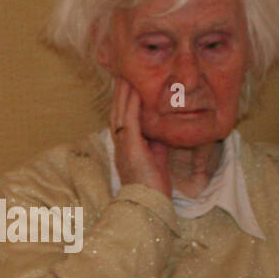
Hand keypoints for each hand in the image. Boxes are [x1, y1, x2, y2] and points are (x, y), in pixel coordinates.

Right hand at [110, 76, 170, 197]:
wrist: (150, 204)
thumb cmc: (153, 186)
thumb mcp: (156, 158)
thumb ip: (156, 143)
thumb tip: (161, 130)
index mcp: (125, 147)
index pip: (122, 119)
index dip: (123, 102)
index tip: (127, 85)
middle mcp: (120, 145)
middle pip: (117, 112)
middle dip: (120, 92)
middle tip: (122, 73)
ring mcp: (123, 146)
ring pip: (120, 113)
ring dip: (123, 93)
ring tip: (126, 75)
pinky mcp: (131, 148)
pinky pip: (129, 120)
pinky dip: (131, 104)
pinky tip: (135, 91)